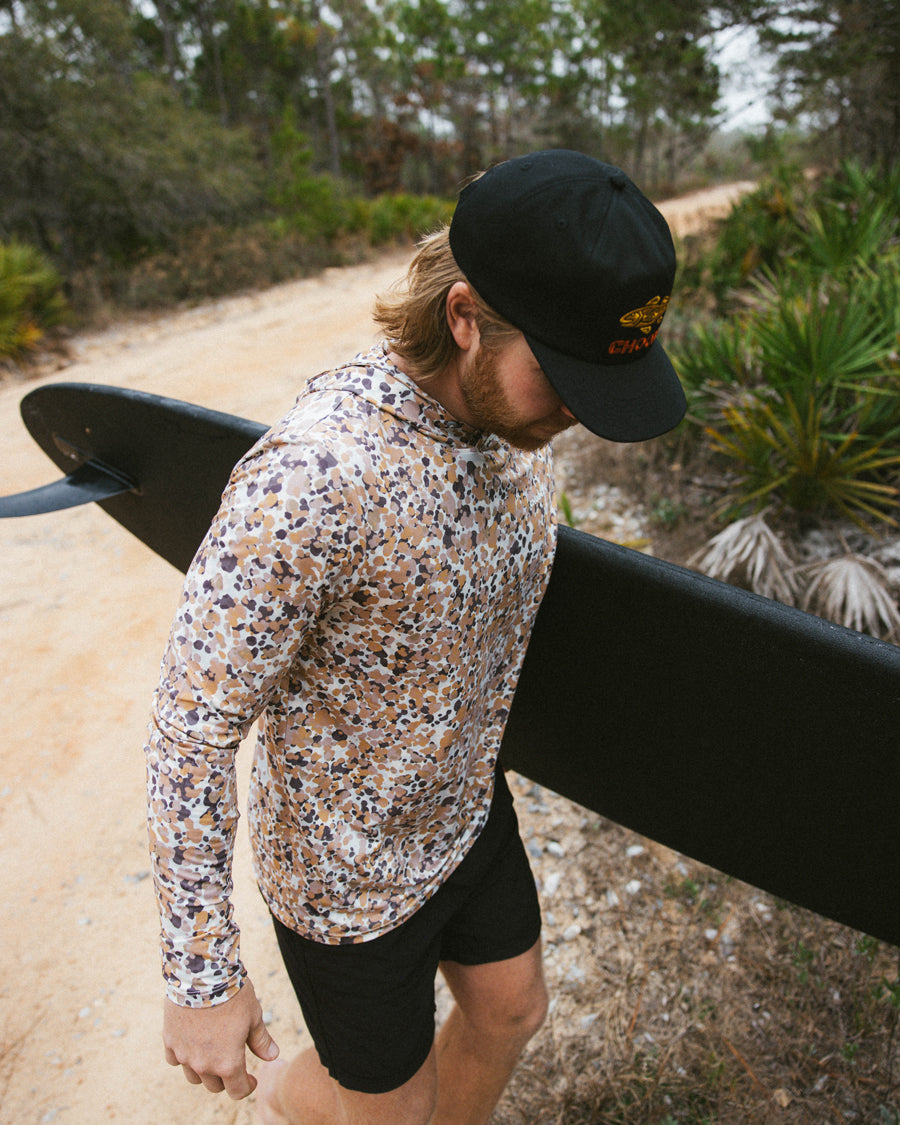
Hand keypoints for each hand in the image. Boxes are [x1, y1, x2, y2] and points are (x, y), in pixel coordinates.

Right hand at [163, 979, 279, 1099]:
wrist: (203, 975)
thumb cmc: (233, 995)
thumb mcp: (253, 1016)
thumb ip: (261, 1040)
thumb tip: (272, 1056)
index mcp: (228, 1063)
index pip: (237, 1091)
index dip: (247, 1087)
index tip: (251, 1079)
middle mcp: (204, 1065)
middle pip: (214, 1086)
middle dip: (226, 1078)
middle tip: (233, 1063)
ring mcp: (184, 1055)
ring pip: (194, 1076)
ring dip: (204, 1070)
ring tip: (213, 1052)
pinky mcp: (170, 1041)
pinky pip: (175, 1059)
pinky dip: (184, 1056)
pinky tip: (193, 1043)